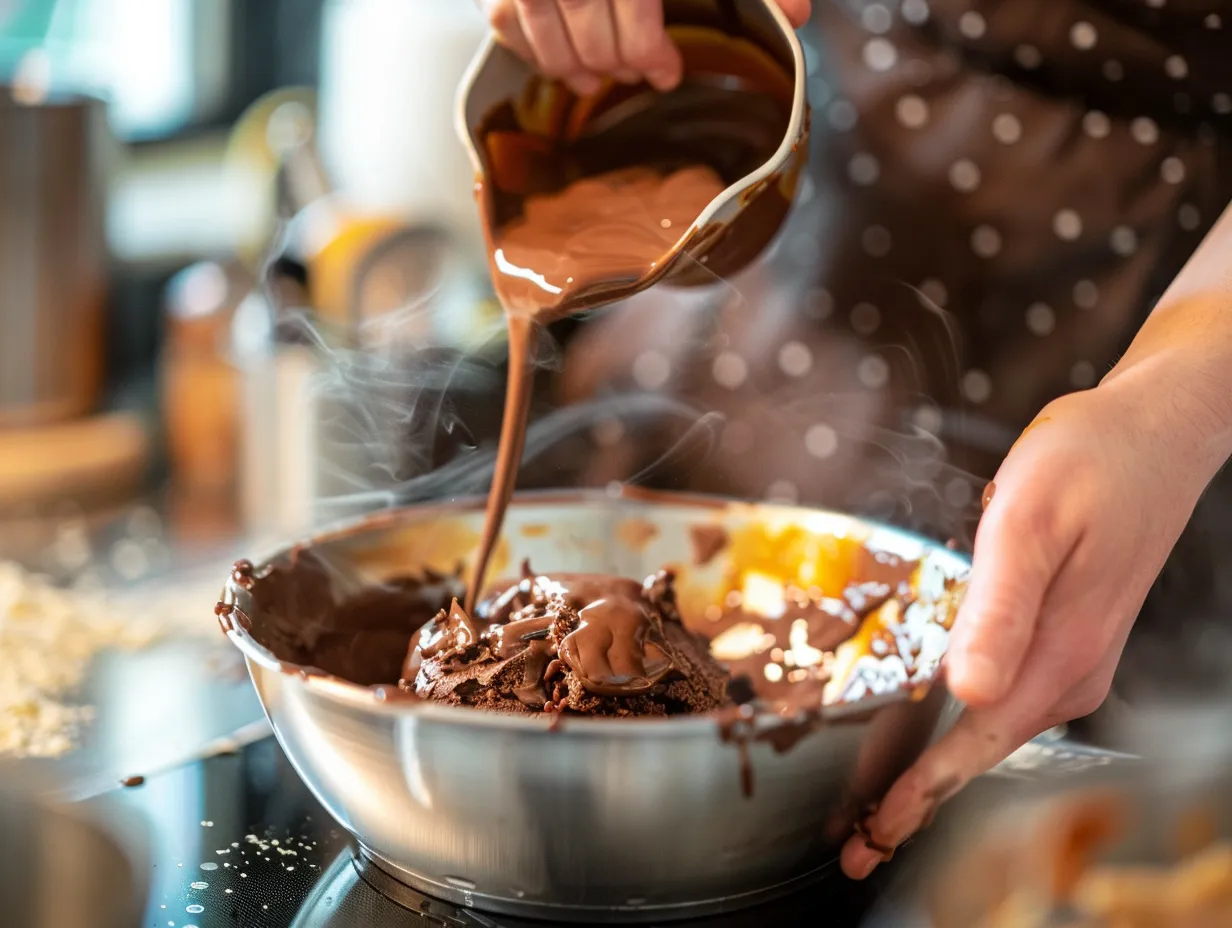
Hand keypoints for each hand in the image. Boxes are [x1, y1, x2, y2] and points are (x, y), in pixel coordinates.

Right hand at [477, 0, 811, 94]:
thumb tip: (798, 17)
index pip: (632, 8)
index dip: (648, 51)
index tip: (664, 73)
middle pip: (587, 22)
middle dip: (614, 62)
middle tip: (636, 75)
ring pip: (539, 22)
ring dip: (568, 65)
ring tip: (594, 78)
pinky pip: (504, 17)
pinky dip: (530, 46)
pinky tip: (557, 60)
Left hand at [840, 368, 1223, 878]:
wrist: (1154, 432)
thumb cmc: (1093, 461)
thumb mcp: (1029, 521)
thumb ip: (998, 607)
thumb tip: (967, 689)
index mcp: (1059, 648)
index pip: (980, 740)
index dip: (925, 792)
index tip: (879, 834)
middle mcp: (1071, 666)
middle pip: (986, 748)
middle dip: (924, 796)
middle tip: (864, 841)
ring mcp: (1074, 654)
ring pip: (996, 724)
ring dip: (942, 764)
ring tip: (888, 798)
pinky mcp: (1068, 635)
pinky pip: (1010, 693)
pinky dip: (965, 722)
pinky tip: (936, 725)